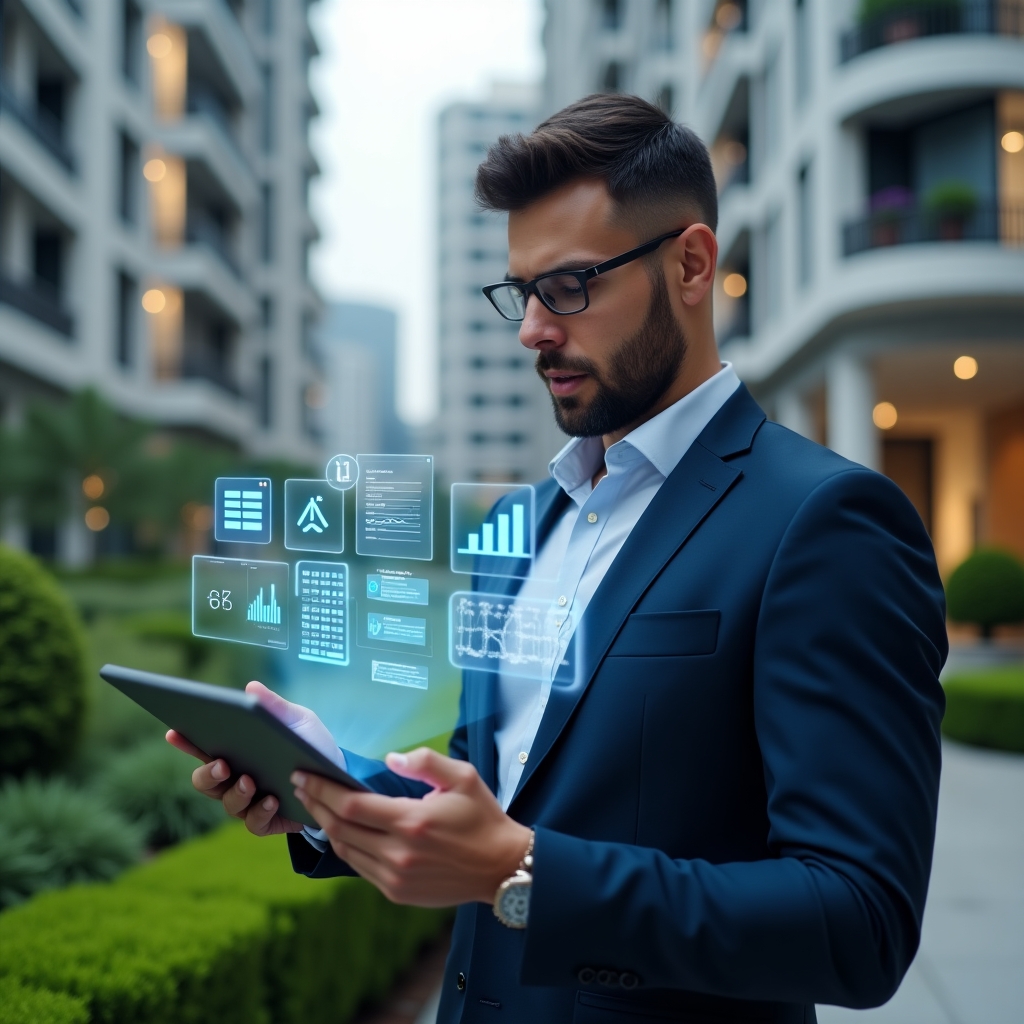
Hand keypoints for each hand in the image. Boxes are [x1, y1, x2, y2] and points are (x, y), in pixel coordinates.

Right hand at [166, 680, 338, 836]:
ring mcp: (249, 803)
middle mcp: (235, 779)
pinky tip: (272, 799)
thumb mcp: (298, 721)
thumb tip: (251, 688)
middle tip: (222, 764)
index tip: (175, 731)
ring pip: (227, 803)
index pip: (204, 747)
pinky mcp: (267, 821)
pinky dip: (260, 811)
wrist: (339, 778)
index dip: (186, 741)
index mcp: (238, 751)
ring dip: (237, 793)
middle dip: (208, 774)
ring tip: (250, 781)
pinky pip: (254, 822)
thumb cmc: (311, 746)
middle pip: (204, 781)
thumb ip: (276, 707)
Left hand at [291, 748, 531, 906]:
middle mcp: (398, 853)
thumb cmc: (482, 817)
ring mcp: (395, 877)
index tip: (304, 774)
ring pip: (344, 850)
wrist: (501, 867)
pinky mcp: (396, 893)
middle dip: (315, 804)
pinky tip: (341, 830)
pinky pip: (359, 867)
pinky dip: (345, 846)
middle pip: (339, 828)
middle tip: (301, 785)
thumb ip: (425, 762)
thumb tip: (389, 759)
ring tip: (315, 805)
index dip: (322, 789)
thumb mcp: (463, 777)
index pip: (351, 805)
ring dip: (325, 826)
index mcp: (412, 822)